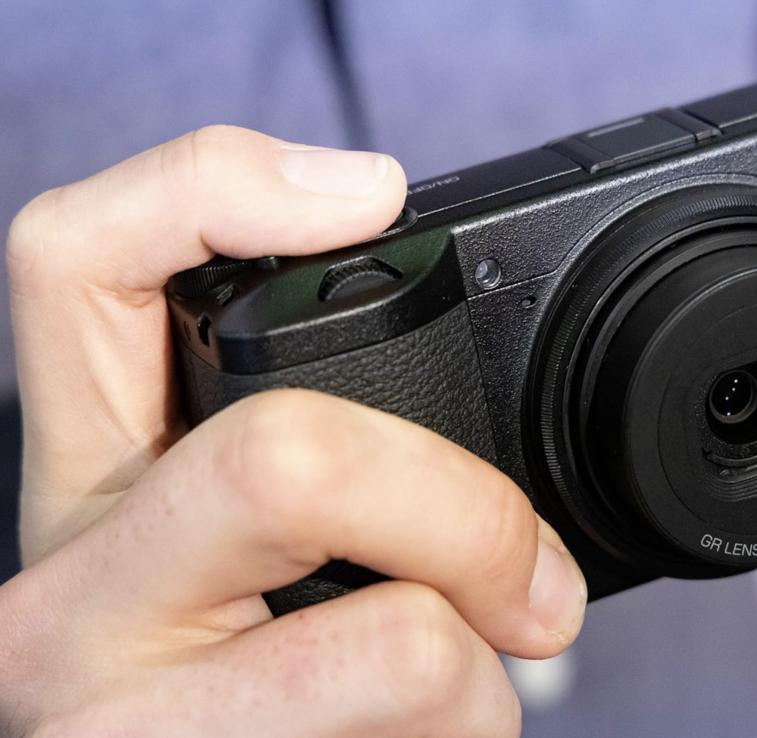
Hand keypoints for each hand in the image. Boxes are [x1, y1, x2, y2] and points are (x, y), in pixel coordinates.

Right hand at [0, 126, 585, 736]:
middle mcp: (72, 590)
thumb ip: (326, 468)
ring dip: (486, 658)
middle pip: (293, 454)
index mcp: (91, 490)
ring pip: (402, 631)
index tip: (369, 196)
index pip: (75, 264)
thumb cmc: (259, 707)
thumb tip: (456, 423)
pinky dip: (475, 725)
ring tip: (460, 685)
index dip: (214, 188)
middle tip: (534, 579)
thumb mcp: (254, 564)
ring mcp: (123, 709)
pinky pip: (422, 709)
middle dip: (468, 513)